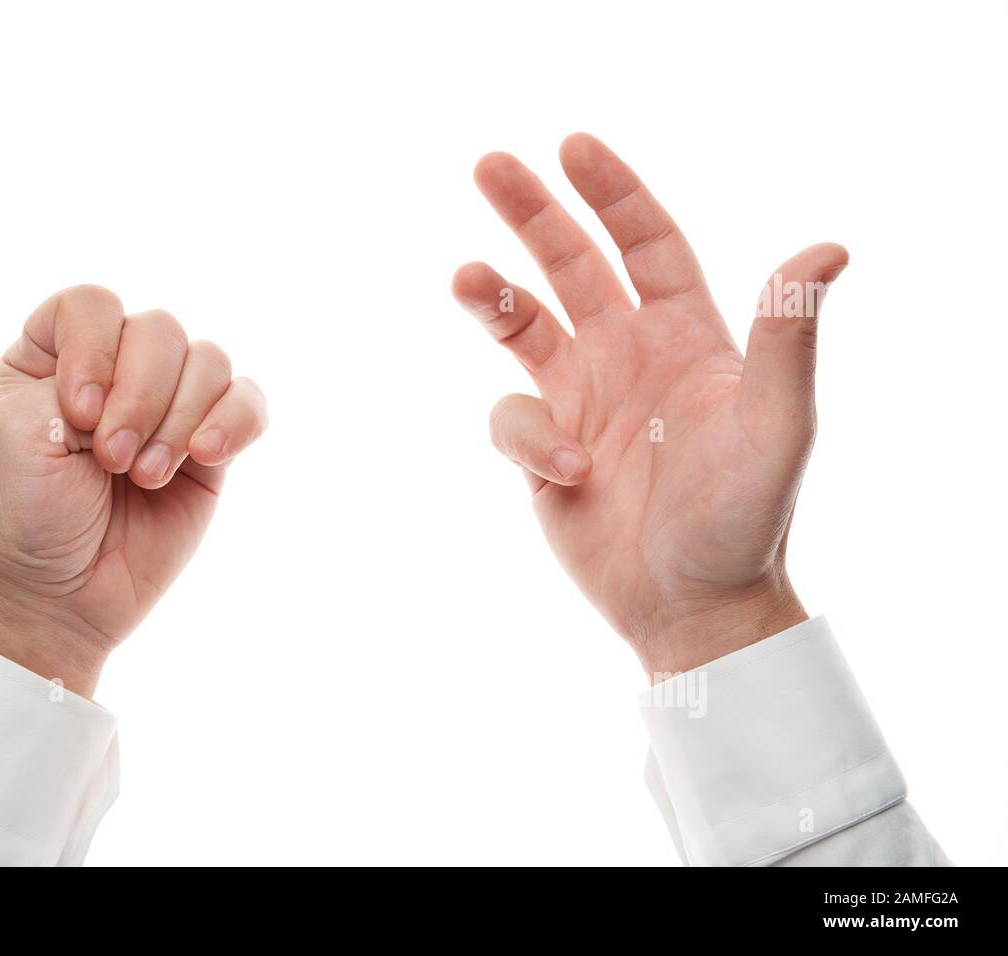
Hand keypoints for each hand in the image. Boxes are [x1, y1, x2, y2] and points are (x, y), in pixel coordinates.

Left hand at [0, 285, 266, 695]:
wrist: (55, 598)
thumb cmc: (19, 516)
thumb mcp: (14, 431)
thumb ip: (79, 374)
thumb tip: (164, 378)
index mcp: (50, 357)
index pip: (92, 305)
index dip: (95, 349)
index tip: (77, 413)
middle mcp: (114, 372)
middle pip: (158, 329)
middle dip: (141, 396)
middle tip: (111, 460)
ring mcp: (166, 409)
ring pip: (208, 361)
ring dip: (178, 419)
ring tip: (147, 477)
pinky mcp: (210, 451)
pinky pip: (247, 403)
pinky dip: (235, 421)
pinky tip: (205, 456)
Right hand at [452, 135, 846, 676]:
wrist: (695, 605)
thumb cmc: (746, 516)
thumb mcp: (777, 424)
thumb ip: (788, 339)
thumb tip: (828, 251)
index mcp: (683, 335)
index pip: (645, 244)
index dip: (613, 193)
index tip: (573, 147)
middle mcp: (627, 356)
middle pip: (570, 264)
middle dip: (532, 213)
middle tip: (490, 164)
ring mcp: (580, 401)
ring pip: (521, 326)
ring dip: (492, 296)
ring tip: (466, 277)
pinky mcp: (543, 451)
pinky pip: (514, 420)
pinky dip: (531, 438)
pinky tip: (572, 475)